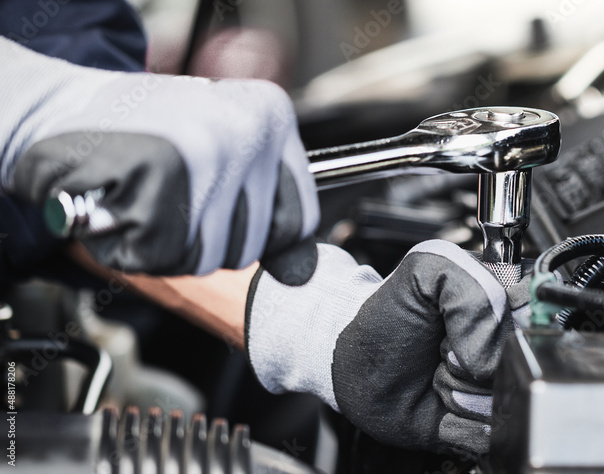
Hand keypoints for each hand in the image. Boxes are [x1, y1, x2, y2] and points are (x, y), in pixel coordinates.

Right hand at [3, 39, 318, 281]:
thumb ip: (268, 213)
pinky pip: (161, 254)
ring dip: (165, 245)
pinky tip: (120, 204)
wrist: (55, 107)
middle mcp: (248, 126)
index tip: (217, 211)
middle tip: (166, 198)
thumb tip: (301, 274)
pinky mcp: (160, 172)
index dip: (255, 235)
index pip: (298, 220)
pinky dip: (130, 246)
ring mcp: (207, 148)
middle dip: (201, 239)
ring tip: (143, 198)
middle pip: (251, 246)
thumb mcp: (222, 159)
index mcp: (271, 114)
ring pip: (208, 256)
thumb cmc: (141, 135)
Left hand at [245, 241, 531, 454]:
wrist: (352, 361)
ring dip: (460, 395)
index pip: (535, 324)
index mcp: (504, 307)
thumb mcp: (426, 272)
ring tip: (435, 377)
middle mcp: (505, 351)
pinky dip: (458, 426)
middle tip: (442, 354)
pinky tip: (439, 405)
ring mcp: (492, 391)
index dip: (494, 332)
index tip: (456, 331)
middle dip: (474, 366)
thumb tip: (489, 356)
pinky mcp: (476, 427)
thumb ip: (473, 290)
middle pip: (520, 368)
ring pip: (504, 405)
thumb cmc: (388, 317)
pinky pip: (487, 437)